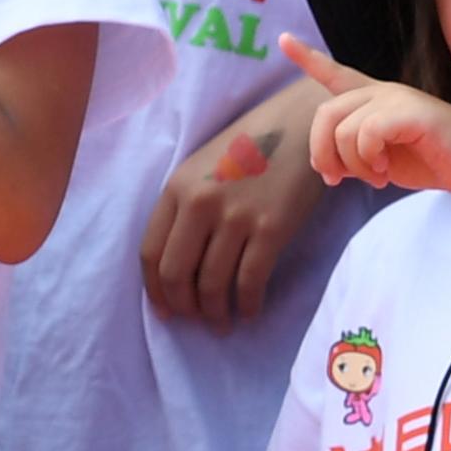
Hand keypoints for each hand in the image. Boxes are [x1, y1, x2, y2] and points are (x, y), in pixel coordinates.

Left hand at [145, 75, 332, 325]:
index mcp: (176, 188)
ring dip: (216, 313)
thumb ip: (183, 209)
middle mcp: (200, 203)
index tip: (165, 311)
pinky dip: (249, 305)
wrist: (299, 127)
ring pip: (214, 284)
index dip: (155, 290)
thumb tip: (175, 268)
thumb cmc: (248, 149)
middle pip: (177, 274)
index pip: (150, 253)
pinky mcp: (271, 229)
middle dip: (183, 307)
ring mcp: (236, 217)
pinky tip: (250, 312)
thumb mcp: (200, 169)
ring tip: (222, 323)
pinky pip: (251, 282)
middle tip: (194, 321)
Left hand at [283, 34, 450, 201]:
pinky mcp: (409, 111)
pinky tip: (383, 170)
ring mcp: (396, 99)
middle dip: (321, 152)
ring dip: (351, 163)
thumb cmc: (433, 160)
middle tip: (336, 179)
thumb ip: (352, 153)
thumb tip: (325, 165)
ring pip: (341, 129)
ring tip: (374, 177)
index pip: (336, 73)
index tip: (283, 40)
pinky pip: (365, 133)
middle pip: (324, 114)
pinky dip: (367, 159)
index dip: (308, 58)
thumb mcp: (381, 159)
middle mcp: (382, 92)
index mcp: (375, 99)